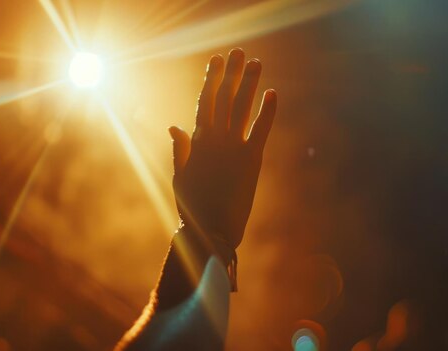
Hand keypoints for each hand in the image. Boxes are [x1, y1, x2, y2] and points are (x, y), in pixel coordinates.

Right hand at [168, 48, 276, 248]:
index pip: (205, 102)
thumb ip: (180, 149)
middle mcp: (215, 139)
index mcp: (197, 141)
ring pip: (241, 107)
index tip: (216, 62)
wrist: (209, 232)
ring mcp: (233, 148)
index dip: (211, 80)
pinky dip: (267, 111)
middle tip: (237, 52)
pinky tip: (273, 92)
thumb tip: (174, 125)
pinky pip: (261, 129)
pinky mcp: (251, 161)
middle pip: (224, 98)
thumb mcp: (180, 177)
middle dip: (231, 74)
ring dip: (249, 83)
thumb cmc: (193, 207)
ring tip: (256, 62)